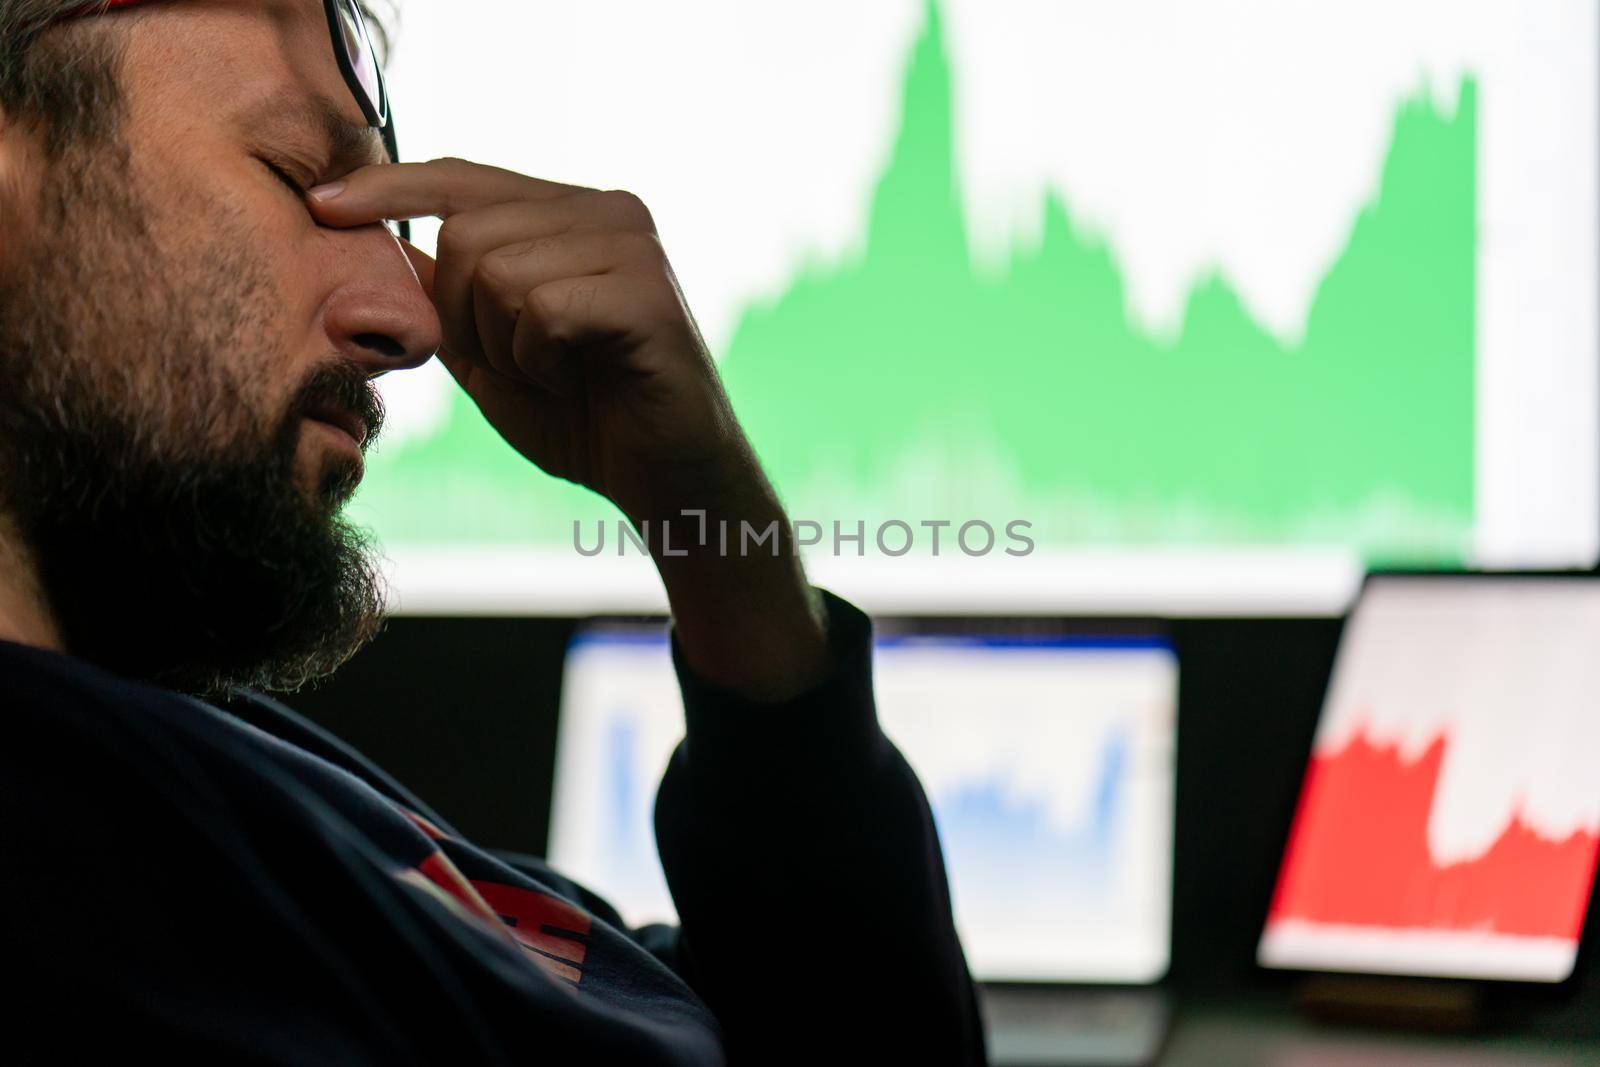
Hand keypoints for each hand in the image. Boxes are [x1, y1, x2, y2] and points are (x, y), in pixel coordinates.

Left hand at [309, 158, 828, 698]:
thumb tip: (379, 242)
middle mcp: (608, 212)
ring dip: (507, 347)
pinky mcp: (648, 294)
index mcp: (571, 214)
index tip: (323, 206)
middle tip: (520, 367)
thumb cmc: (584, 419)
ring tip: (556, 375)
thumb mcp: (490, 355)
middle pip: (467, 232)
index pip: (464, 178)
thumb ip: (443, 300)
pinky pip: (542, 310)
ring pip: (499, 273)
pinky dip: (541, 362)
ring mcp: (633, 248)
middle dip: (466, 317)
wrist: (665, 482)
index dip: (391, 189)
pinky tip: (579, 380)